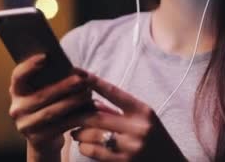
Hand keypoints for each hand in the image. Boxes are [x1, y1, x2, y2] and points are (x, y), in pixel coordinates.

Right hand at [8, 54, 93, 153]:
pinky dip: (76, 117)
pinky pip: (60, 126)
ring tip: (88, 93)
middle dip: (63, 86)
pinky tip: (88, 110)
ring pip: (52, 112)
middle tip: (81, 79)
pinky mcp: (37, 139)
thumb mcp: (45, 92)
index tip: (45, 56)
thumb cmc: (49, 107)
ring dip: (72, 102)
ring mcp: (25, 125)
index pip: (17, 76)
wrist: (45, 140)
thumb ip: (52, 80)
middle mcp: (17, 109)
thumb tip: (73, 68)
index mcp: (17, 92)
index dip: (29, 66)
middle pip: (41, 95)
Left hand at [70, 73, 186, 161]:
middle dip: (78, 115)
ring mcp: (131, 146)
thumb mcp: (143, 119)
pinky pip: (94, 152)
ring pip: (92, 135)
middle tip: (68, 113)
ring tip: (75, 131)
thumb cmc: (155, 138)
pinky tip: (83, 145)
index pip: (114, 92)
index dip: (94, 82)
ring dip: (79, 132)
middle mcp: (138, 127)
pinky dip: (84, 147)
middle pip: (97, 117)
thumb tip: (92, 102)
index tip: (78, 73)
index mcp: (143, 110)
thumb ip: (119, 110)